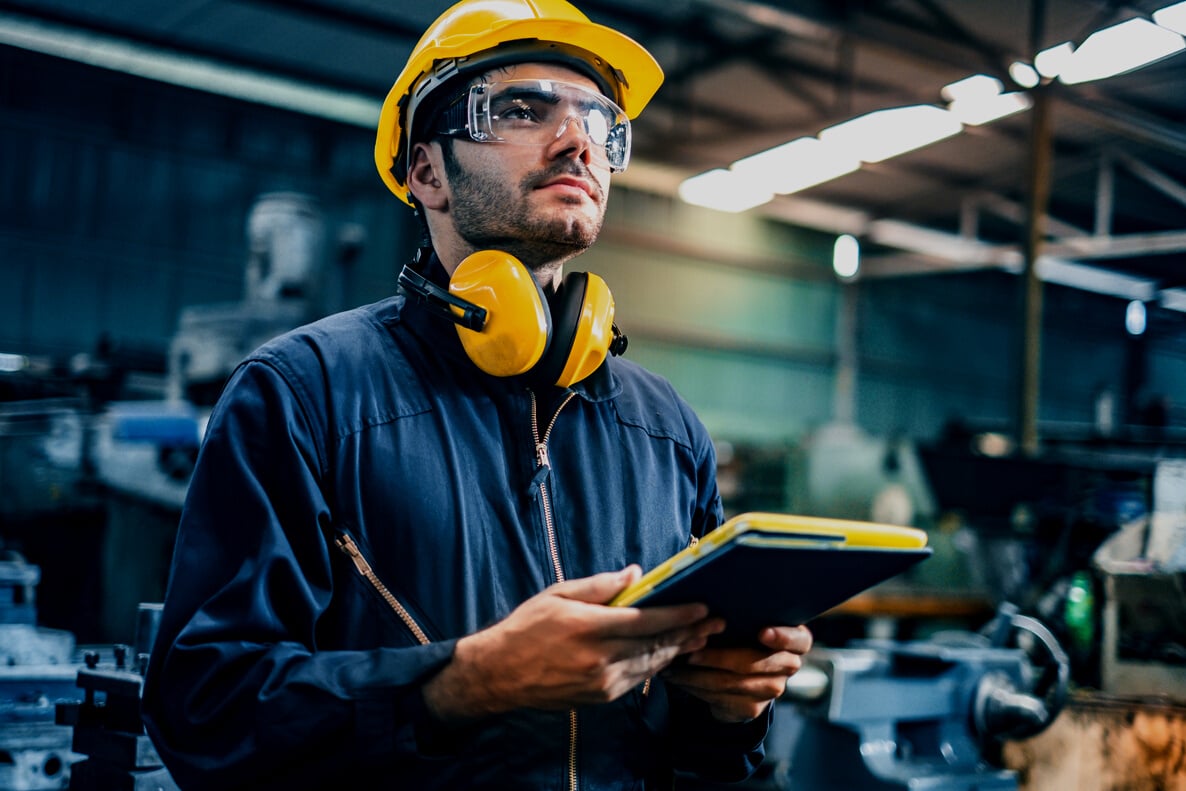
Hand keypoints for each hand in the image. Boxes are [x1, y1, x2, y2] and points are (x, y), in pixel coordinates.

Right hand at [422, 567, 724, 721]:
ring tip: (701, 638)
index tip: (703, 607)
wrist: (500, 674)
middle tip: (716, 622)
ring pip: (651, 664)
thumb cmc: (527, 627)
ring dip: (679, 651)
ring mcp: (601, 682)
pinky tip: (669, 656)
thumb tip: (636, 573)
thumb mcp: (558, 594)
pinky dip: (656, 666)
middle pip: (657, 645)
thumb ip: (600, 585)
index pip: (647, 621)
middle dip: (689, 633)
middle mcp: (599, 658)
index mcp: (590, 627)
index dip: (679, 615)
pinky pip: (637, 679)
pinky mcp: (600, 697)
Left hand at [662, 625, 812, 722]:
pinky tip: (679, 680)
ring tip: (673, 667)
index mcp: (795, 640)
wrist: (742, 675)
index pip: (798, 639)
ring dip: (698, 676)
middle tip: (691, 652)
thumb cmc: (742, 634)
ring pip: (731, 683)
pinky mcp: (753, 708)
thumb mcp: (748, 622)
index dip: (782, 637)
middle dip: (717, 658)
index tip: (762, 632)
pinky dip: (696, 689)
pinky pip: (721, 698)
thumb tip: (710, 604)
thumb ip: (743, 614)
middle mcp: (789, 666)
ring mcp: (773, 690)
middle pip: (753, 663)